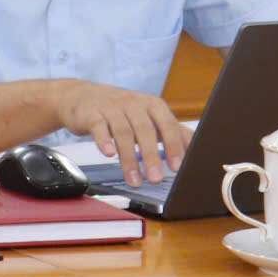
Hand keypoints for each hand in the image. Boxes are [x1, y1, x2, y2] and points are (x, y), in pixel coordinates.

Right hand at [53, 82, 189, 187]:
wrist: (82, 96)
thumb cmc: (120, 109)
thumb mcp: (148, 115)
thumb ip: (171, 130)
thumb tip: (195, 147)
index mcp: (152, 104)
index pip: (167, 125)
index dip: (173, 146)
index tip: (177, 166)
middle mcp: (133, 103)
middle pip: (145, 130)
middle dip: (151, 156)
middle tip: (155, 178)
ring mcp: (111, 107)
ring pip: (123, 132)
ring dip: (129, 159)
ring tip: (134, 180)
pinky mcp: (92, 113)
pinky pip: (99, 127)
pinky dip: (104, 140)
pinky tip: (109, 154)